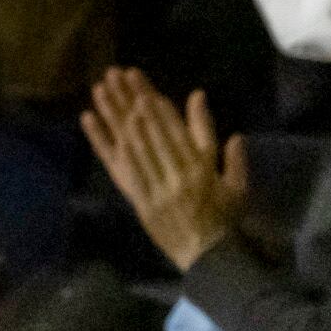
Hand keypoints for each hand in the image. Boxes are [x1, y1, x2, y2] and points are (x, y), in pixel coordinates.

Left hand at [83, 68, 247, 271]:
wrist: (207, 255)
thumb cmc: (226, 220)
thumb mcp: (239, 188)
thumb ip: (234, 160)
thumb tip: (234, 133)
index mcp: (200, 168)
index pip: (175, 130)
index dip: (158, 106)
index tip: (144, 85)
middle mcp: (173, 173)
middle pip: (148, 129)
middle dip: (132, 99)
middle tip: (117, 74)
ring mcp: (152, 185)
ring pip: (129, 143)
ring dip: (113, 113)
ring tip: (102, 89)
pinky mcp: (137, 197)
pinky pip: (118, 167)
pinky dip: (103, 143)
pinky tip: (91, 122)